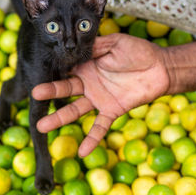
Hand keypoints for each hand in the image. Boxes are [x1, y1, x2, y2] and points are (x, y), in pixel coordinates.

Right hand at [32, 33, 169, 156]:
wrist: (161, 67)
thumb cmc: (139, 51)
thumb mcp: (116, 42)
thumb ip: (96, 45)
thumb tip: (76, 46)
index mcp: (87, 66)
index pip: (66, 69)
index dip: (53, 71)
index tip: (38, 72)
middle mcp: (89, 83)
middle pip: (65, 90)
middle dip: (50, 92)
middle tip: (34, 95)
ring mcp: (99, 99)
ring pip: (76, 110)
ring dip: (60, 118)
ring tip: (42, 127)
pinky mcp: (112, 111)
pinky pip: (100, 127)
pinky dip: (92, 139)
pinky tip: (82, 153)